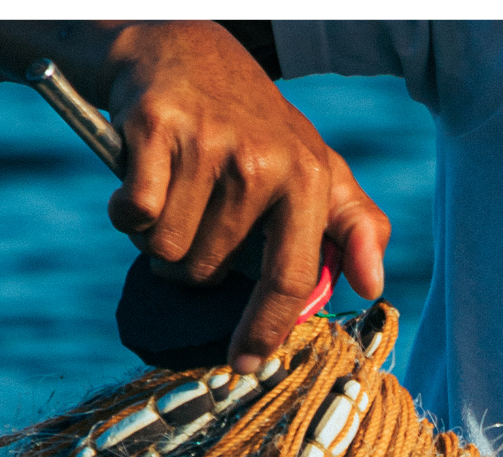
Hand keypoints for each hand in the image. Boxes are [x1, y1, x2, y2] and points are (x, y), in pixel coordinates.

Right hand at [99, 22, 389, 372]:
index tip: (246, 363)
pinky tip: (142, 178)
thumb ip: (355, 225)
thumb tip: (374, 285)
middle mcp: (263, 162)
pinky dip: (128, 210)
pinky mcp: (154, 127)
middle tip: (199, 216)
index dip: (265, 329)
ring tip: (175, 193)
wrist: (183, 47)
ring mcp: (208, 143)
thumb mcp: (316, 166)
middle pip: (209, 271)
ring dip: (160, 235)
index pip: (290, 277)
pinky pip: (133, 214)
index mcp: (308, 178)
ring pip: (168, 248)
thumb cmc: (255, 125)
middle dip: (194, 260)